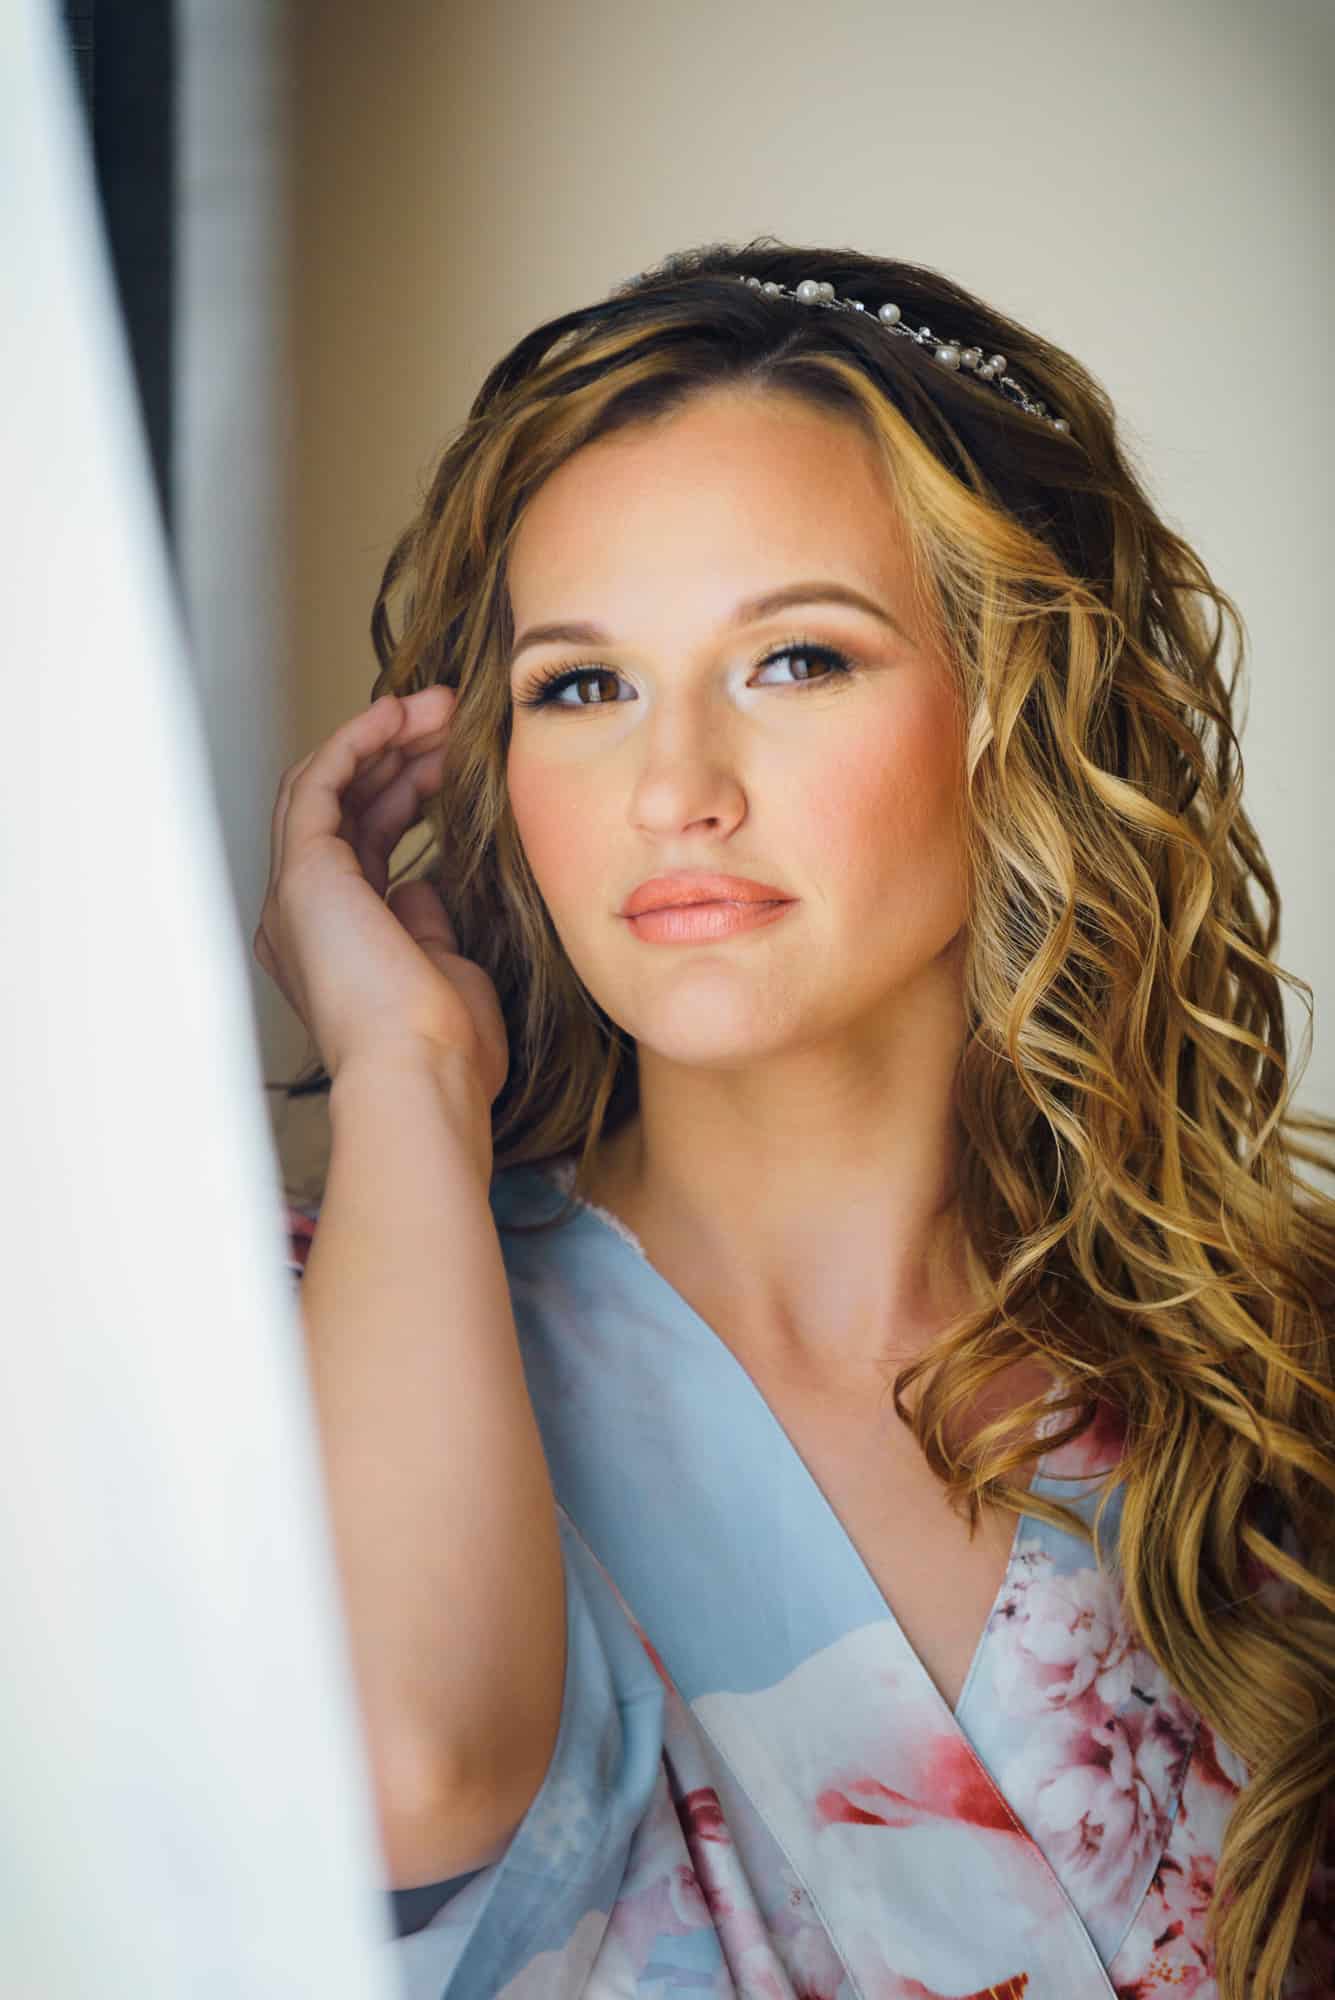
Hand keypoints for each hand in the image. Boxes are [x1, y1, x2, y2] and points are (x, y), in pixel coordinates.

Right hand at [253, 687, 508, 1103]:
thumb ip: (424, 925)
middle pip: (342, 807)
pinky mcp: (302, 874)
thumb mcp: (442, 971)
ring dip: (378, 738)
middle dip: (395, 755)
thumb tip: (418, 882)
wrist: (421, 1076)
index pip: (361, 841)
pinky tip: (397, 714)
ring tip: (435, 705)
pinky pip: (318, 782)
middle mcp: (302, 915)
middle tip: (449, 717)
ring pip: (325, 787)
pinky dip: (354, 741)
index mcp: (334, 940)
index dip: (405, 791)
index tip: (455, 759)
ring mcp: (295, 894)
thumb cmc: (444, 1050)